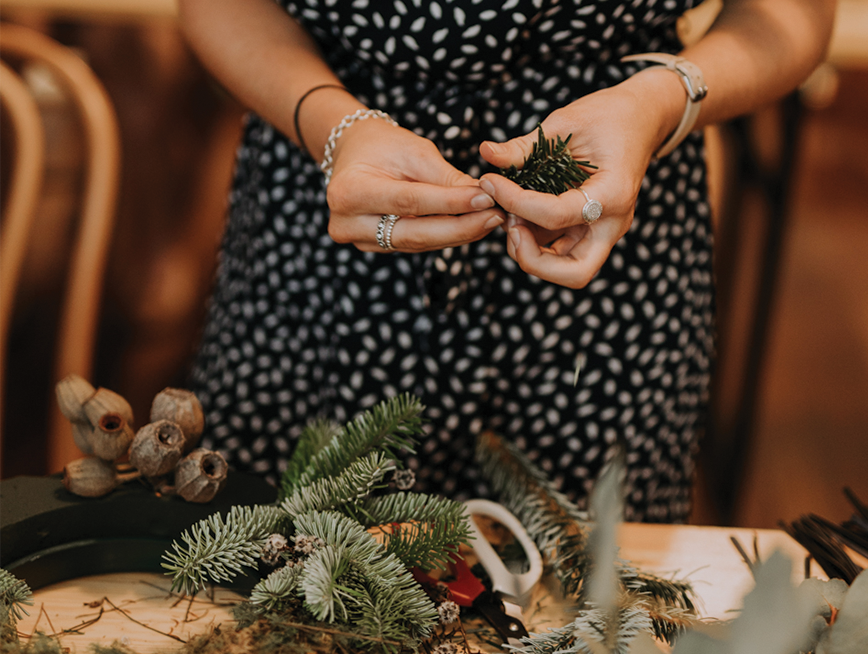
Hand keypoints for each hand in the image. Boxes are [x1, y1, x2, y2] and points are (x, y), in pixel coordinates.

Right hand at [326, 118, 503, 251]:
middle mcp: (348, 223)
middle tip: (496, 217)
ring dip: (457, 234)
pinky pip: (414, 244)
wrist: (353, 152)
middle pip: (414, 233)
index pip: (411, 202)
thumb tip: (483, 197)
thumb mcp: (414, 151)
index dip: (451, 204)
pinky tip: (469, 227)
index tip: (486, 199)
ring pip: (417, 243)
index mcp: (351, 192)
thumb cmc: (383, 145)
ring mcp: (359, 240)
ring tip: (490, 220)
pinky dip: (444, 235)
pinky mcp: (373, 247)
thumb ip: (446, 178)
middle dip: (460, 227)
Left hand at [478, 70, 683, 287]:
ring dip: (530, 253)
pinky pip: (561, 252)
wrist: (641, 118)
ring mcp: (603, 230)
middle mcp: (613, 222)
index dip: (515, 202)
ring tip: (511, 215)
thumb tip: (486, 153)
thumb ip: (526, 146)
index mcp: (613, 193)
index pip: (557, 215)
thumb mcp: (566, 122)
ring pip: (566, 269)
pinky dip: (535, 243)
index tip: (490, 182)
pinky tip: (519, 214)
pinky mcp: (591, 230)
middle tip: (510, 225)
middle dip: (533, 259)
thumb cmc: (609, 115)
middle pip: (575, 273)